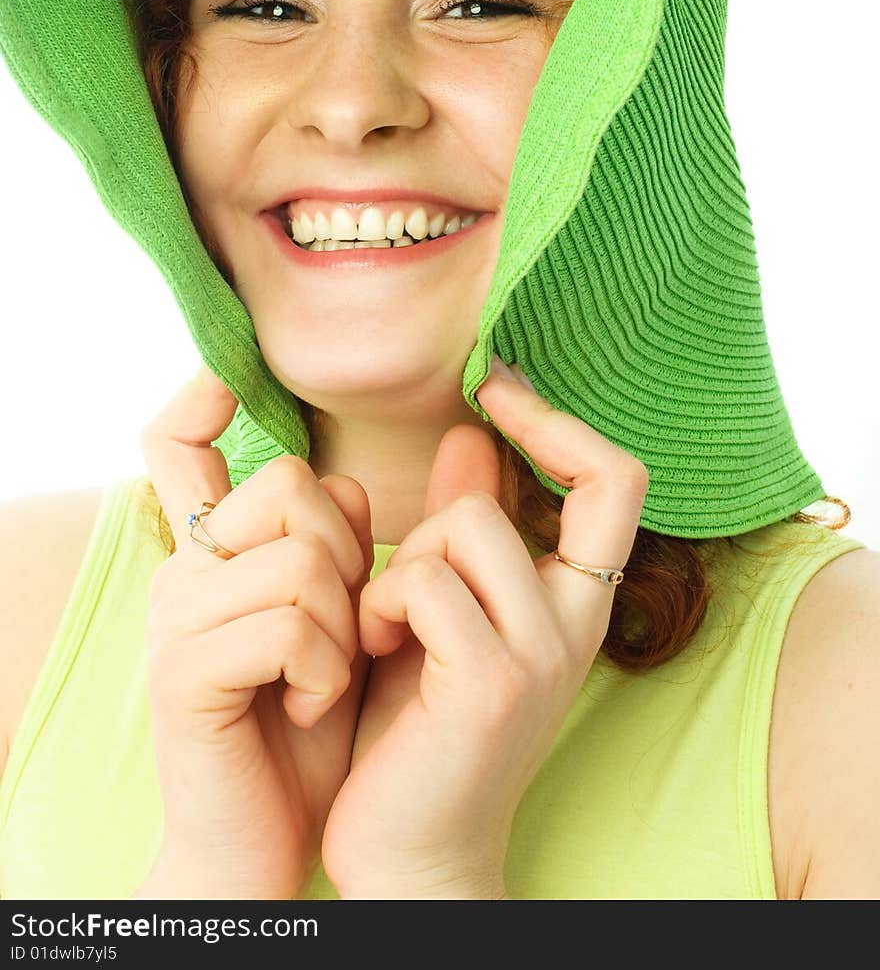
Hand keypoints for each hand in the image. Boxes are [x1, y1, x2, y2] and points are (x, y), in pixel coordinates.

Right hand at [139, 365, 372, 899]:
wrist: (265, 842)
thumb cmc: (312, 724)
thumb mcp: (353, 617)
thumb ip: (377, 534)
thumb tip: (465, 431)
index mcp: (214, 551)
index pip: (173, 443)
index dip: (193, 399)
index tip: (223, 377)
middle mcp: (184, 569)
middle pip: (287, 485)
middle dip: (347, 555)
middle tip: (341, 630)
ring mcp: (176, 618)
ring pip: (300, 556)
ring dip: (343, 627)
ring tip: (326, 678)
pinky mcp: (183, 672)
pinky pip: (287, 624)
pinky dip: (324, 670)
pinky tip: (312, 707)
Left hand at [320, 359, 647, 898]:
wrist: (411, 845)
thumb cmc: (418, 719)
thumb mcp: (445, 605)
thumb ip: (463, 520)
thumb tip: (470, 430)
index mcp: (575, 599)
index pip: (615, 478)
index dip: (557, 422)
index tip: (495, 388)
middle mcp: (575, 623)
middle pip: (502, 498)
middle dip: (428, 524)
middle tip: (401, 587)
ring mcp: (542, 654)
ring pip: (462, 524)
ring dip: (400, 565)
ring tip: (385, 625)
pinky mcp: (490, 683)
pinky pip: (425, 581)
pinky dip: (382, 603)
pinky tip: (375, 651)